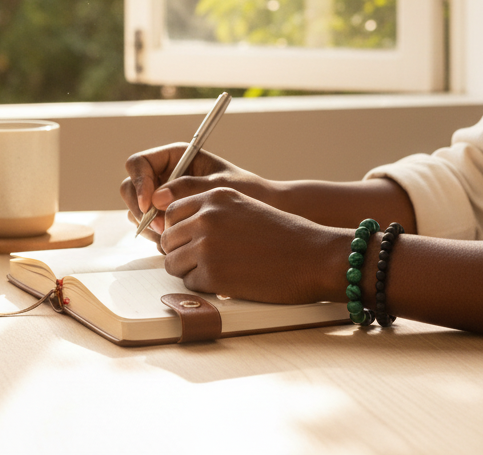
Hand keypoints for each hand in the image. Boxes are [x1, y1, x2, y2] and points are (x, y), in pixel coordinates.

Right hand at [122, 144, 277, 244]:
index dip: (138, 182)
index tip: (148, 204)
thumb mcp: (219, 187)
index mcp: (175, 157)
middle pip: (129, 187)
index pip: (138, 163)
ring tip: (173, 236)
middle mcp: (164, 175)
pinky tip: (177, 242)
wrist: (260, 209)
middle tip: (160, 228)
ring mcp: (162, 197)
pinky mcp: (166, 217)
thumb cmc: (245, 190)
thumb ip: (188, 189)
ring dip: (148, 226)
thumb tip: (156, 198)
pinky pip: (148, 226)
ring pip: (136, 210)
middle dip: (139, 209)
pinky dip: (156, 236)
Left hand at [160, 186, 342, 303]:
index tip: (187, 239)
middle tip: (203, 260)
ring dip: (190, 270)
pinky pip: (189, 283)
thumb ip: (212, 212)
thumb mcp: (246, 208)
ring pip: (173, 262)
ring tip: (217, 270)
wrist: (314, 256)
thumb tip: (178, 230)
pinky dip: (204, 285)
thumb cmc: (286, 235)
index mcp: (215, 196)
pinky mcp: (212, 275)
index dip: (177, 229)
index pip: (172, 212)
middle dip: (181, 251)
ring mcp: (207, 246)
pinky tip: (228, 280)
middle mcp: (207, 217)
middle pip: (168, 238)